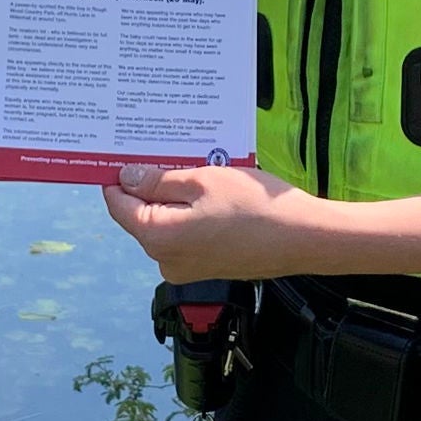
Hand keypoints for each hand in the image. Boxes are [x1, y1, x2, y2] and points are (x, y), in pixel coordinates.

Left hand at [101, 163, 341, 282]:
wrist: (304, 238)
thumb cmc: (253, 205)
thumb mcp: (202, 180)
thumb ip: (158, 181)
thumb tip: (126, 178)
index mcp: (157, 237)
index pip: (118, 205)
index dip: (117, 178)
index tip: (121, 153)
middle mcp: (165, 260)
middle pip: (141, 216)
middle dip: (149, 185)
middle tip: (165, 152)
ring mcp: (186, 268)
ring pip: (165, 224)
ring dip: (173, 198)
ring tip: (195, 169)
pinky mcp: (206, 268)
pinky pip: (186, 235)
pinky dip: (190, 213)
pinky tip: (211, 193)